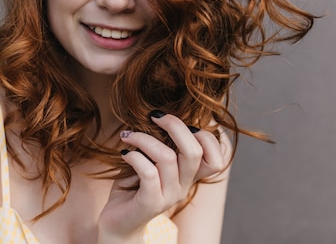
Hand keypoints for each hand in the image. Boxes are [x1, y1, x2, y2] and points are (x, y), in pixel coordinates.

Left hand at [97, 112, 225, 243]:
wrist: (118, 222)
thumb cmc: (133, 185)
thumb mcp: (151, 161)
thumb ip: (162, 143)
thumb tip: (159, 113)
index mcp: (188, 175)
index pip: (217, 158)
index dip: (205, 136)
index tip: (177, 124)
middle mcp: (184, 186)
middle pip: (194, 152)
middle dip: (175, 125)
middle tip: (154, 116)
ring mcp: (169, 196)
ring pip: (167, 158)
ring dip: (144, 139)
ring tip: (128, 135)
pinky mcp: (151, 203)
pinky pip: (149, 172)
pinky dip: (135, 156)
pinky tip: (124, 152)